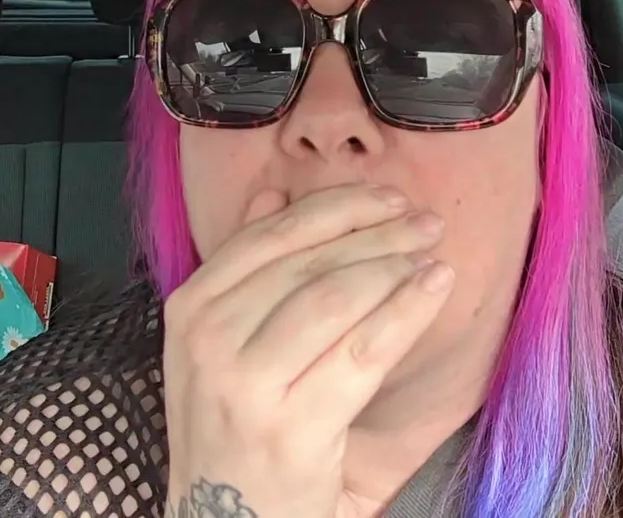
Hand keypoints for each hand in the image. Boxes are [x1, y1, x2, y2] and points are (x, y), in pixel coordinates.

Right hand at [162, 184, 454, 517]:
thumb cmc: (233, 427)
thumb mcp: (217, 342)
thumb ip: (246, 267)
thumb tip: (273, 194)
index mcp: (191, 308)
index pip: (270, 235)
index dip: (335, 208)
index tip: (385, 198)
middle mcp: (209, 339)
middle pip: (308, 263)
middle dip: (375, 233)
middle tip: (424, 222)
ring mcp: (245, 385)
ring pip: (335, 298)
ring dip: (393, 267)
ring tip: (429, 255)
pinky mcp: (292, 427)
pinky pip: (363, 351)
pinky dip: (406, 311)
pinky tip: (431, 289)